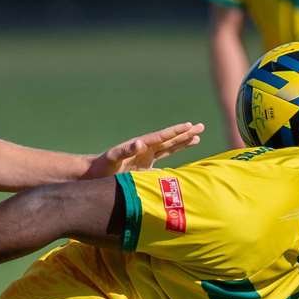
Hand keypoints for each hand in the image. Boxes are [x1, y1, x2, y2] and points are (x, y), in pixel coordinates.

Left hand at [85, 122, 204, 177]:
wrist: (96, 172)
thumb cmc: (103, 165)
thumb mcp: (113, 158)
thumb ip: (125, 150)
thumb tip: (140, 143)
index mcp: (141, 146)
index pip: (162, 137)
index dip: (176, 132)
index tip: (189, 125)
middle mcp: (146, 149)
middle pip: (170, 139)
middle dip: (185, 133)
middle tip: (202, 126)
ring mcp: (147, 157)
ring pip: (170, 147)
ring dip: (183, 142)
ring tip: (197, 137)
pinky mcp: (146, 166)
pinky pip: (164, 159)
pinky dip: (174, 155)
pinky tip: (182, 154)